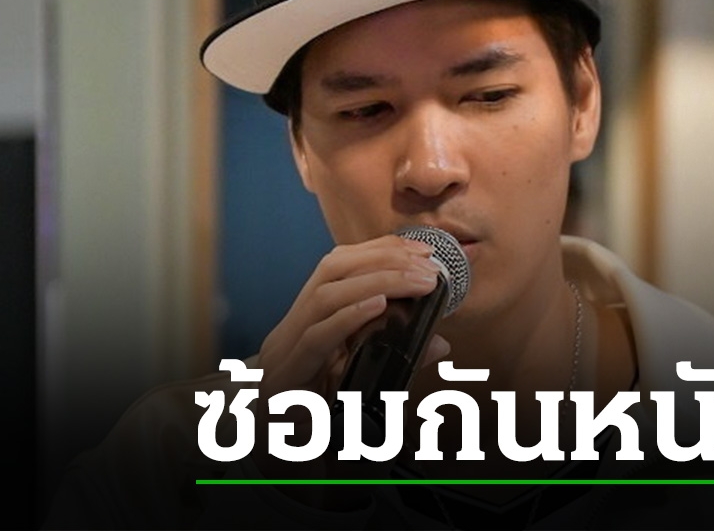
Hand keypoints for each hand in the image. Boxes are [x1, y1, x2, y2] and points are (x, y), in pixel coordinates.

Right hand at [250, 235, 450, 494]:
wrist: (273, 463)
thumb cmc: (319, 420)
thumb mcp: (365, 381)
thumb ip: (398, 360)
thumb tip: (440, 344)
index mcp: (305, 321)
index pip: (338, 265)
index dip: (380, 249)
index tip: (422, 249)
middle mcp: (290, 328)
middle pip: (331, 269)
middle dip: (383, 259)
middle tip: (428, 267)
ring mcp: (284, 351)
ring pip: (325, 296)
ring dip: (377, 282)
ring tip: (417, 283)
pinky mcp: (285, 378)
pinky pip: (316, 337)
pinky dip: (349, 316)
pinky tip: (379, 306)